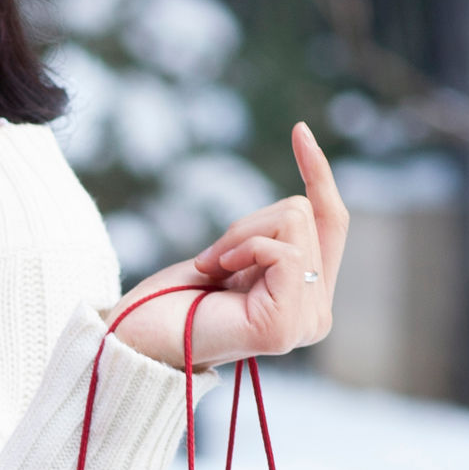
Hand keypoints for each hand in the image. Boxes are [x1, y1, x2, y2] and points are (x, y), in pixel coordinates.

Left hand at [111, 122, 348, 369]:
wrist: (135, 339)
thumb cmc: (174, 301)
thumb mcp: (232, 253)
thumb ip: (273, 239)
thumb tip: (302, 206)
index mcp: (307, 298)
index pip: (332, 223)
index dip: (319, 174)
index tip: (299, 130)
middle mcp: (316, 315)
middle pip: (307, 215)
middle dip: (251, 220)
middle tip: (211, 258)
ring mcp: (305, 323)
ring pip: (295, 224)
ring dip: (240, 234)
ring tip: (212, 268)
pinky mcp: (285, 327)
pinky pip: (284, 251)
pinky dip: (243, 248)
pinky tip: (218, 273)